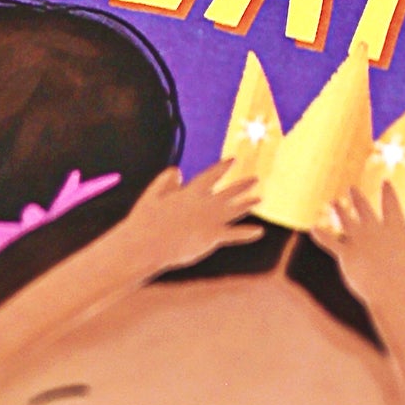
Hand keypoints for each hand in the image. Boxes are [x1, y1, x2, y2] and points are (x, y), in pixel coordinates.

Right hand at [98, 157, 262, 282]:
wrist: (146, 244)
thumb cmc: (145, 221)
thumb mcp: (152, 194)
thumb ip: (165, 180)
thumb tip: (179, 171)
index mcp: (190, 191)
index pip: (212, 175)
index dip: (223, 167)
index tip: (233, 160)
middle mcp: (205, 203)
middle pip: (229, 191)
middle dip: (243, 185)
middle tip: (255, 179)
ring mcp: (211, 220)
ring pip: (236, 210)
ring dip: (248, 204)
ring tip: (259, 199)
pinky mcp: (212, 237)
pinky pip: (235, 234)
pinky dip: (247, 232)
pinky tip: (259, 231)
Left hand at [325, 182, 404, 340]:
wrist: (398, 292)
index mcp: (395, 226)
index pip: (390, 203)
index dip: (388, 192)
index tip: (386, 183)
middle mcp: (375, 229)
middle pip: (363, 207)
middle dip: (357, 197)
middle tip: (352, 189)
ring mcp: (359, 240)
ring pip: (346, 219)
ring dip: (339, 209)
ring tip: (334, 202)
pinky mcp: (347, 254)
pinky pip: (330, 242)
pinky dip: (321, 235)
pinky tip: (314, 229)